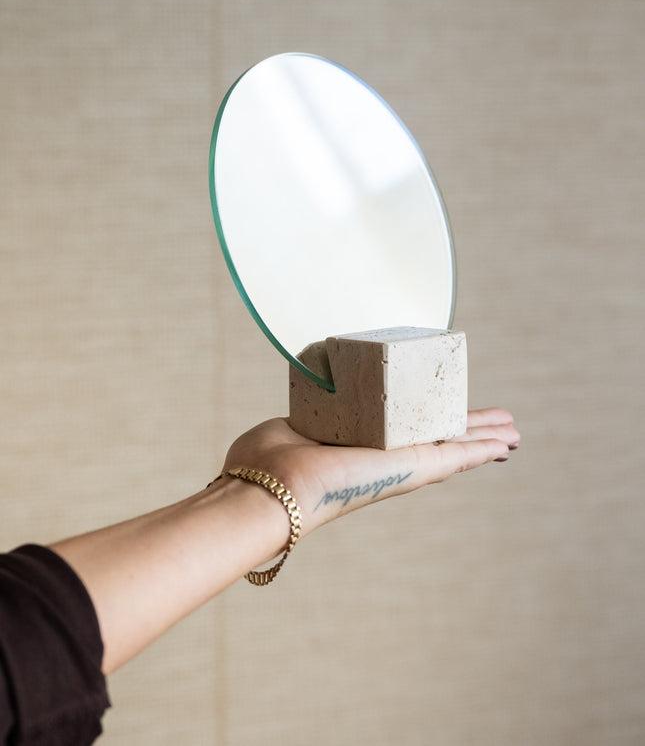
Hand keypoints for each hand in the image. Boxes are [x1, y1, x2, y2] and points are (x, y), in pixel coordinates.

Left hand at [223, 408, 519, 536]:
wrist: (266, 489)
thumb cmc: (266, 462)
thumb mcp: (295, 420)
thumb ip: (309, 409)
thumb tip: (307, 395)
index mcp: (359, 446)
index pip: (404, 432)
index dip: (430, 422)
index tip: (451, 414)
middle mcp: (383, 459)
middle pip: (438, 441)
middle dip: (470, 433)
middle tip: (502, 426)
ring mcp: (397, 466)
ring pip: (453, 451)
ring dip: (485, 440)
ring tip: (514, 434)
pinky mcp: (405, 470)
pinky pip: (452, 459)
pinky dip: (480, 451)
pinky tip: (504, 445)